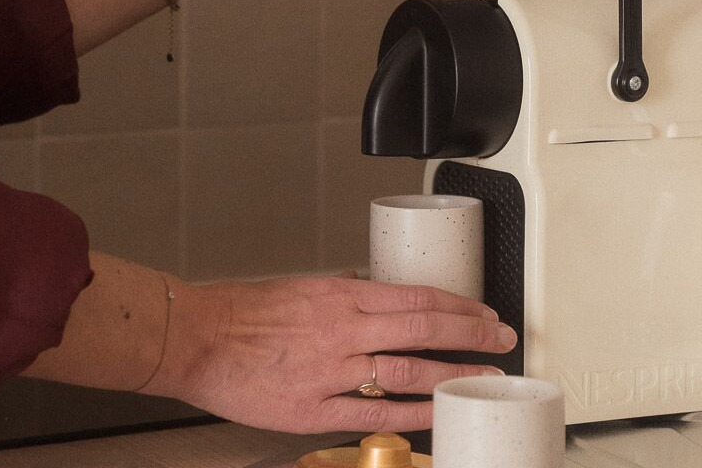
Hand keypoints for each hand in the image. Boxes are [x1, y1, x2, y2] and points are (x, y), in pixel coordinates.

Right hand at [152, 275, 515, 433]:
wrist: (199, 337)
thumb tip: (382, 298)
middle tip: (502, 340)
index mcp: (342, 295)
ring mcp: (332, 370)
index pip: (417, 298)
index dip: (459, 306)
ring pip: (407, 370)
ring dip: (451, 372)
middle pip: (424, 329)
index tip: (483, 312)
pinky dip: (410, 412)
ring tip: (483, 376)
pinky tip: (436, 412)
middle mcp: (345, 329)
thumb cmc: (246, 312)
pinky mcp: (314, 409)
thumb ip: (348, 295)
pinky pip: (374, 412)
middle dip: (471, 335)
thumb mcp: (306, 288)